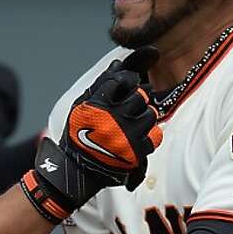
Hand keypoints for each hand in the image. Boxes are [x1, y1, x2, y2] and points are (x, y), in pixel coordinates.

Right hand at [28, 48, 162, 218]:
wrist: (77, 169)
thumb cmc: (77, 136)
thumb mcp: (81, 105)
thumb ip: (100, 85)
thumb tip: (118, 64)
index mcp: (97, 106)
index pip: (119, 81)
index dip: (126, 79)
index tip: (126, 83)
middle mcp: (113, 120)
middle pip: (140, 96)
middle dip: (136, 98)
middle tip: (130, 106)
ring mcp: (126, 136)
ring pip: (150, 114)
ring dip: (144, 115)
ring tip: (134, 122)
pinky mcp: (136, 152)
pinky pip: (155, 135)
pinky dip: (151, 134)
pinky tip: (140, 135)